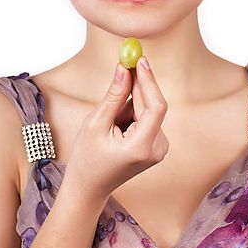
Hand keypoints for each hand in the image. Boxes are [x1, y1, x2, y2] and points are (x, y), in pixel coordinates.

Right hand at [62, 57, 168, 204]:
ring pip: (148, 110)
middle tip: (125, 62)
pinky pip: (147, 118)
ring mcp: (159, 148)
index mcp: (142, 147)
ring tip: (109, 123)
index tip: (140, 60)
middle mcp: (157, 149)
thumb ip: (114, 95)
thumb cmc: (87, 158)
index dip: (149, 81)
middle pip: (152, 106)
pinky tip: (117, 128)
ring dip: (131, 104)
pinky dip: (132, 114)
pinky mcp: (157, 145)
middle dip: (137, 86)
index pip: (155, 107)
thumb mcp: (96, 123)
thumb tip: (124, 68)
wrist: (89, 187)